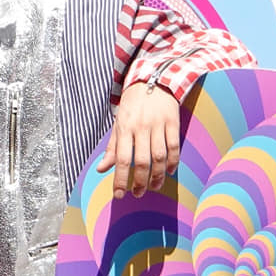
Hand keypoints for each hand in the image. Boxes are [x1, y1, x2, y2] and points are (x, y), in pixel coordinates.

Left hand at [95, 81, 179, 198]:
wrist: (152, 81)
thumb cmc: (132, 106)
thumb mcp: (118, 124)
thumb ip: (111, 148)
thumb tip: (101, 169)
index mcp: (124, 128)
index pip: (121, 159)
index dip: (120, 179)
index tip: (119, 194)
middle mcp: (141, 127)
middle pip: (142, 161)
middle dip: (140, 182)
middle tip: (137, 193)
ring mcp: (158, 124)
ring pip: (160, 157)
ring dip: (157, 176)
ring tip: (153, 186)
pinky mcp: (173, 122)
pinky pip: (174, 147)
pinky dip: (173, 162)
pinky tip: (169, 172)